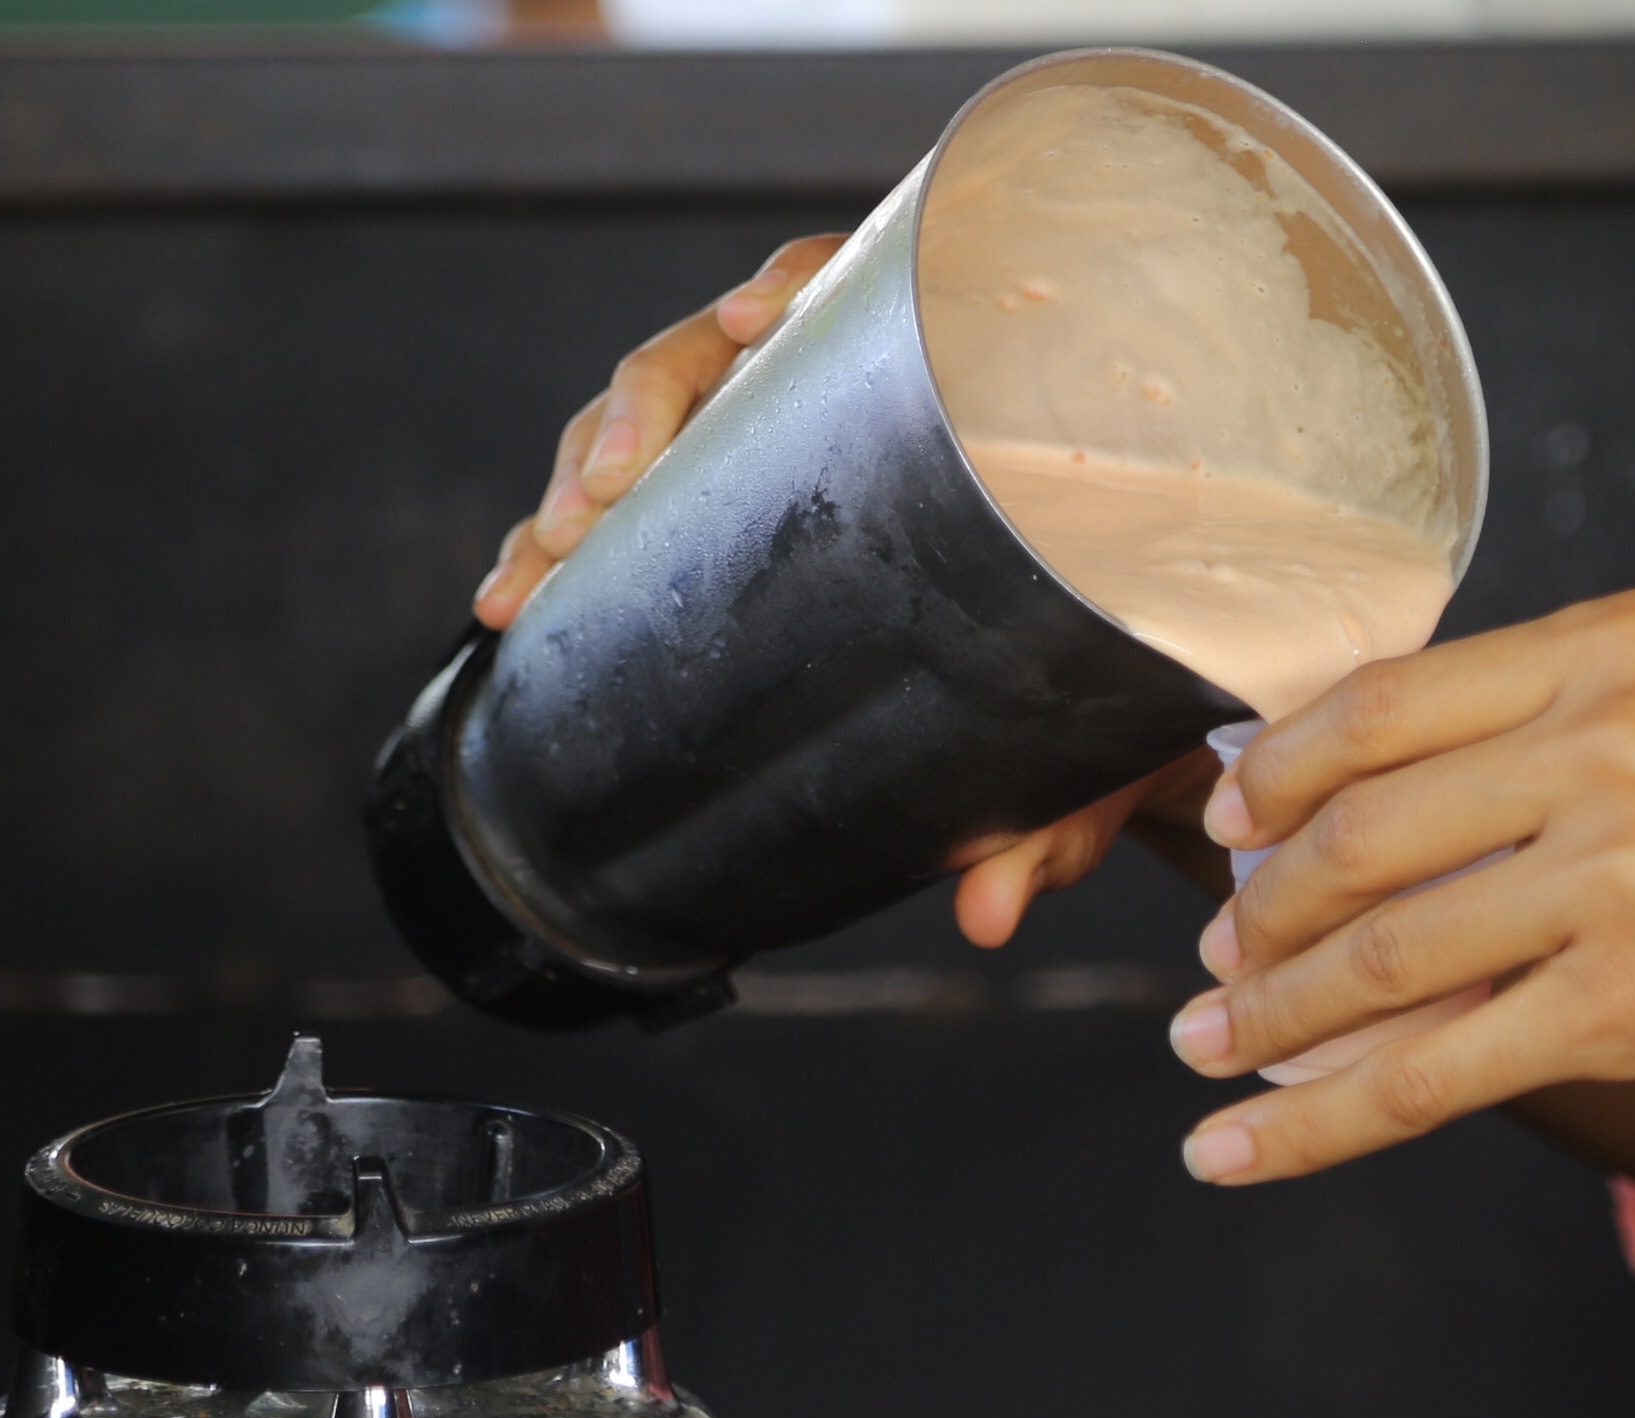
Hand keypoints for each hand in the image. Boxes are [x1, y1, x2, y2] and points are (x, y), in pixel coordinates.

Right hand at [471, 232, 1195, 943]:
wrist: (1115, 661)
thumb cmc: (1113, 665)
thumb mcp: (1094, 736)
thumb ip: (1056, 813)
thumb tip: (989, 912)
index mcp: (952, 389)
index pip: (854, 287)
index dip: (792, 289)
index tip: (750, 324)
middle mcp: (848, 391)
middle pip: (713, 350)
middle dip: (637, 419)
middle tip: (598, 501)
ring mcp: (776, 436)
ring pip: (648, 419)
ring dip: (577, 486)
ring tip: (532, 571)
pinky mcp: (728, 496)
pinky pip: (631, 497)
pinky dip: (566, 543)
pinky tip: (518, 600)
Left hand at [1165, 589, 1634, 1187]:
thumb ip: (1563, 718)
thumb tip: (1393, 781)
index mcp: (1618, 648)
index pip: (1380, 704)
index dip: (1274, 774)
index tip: (1228, 818)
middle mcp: (1610, 743)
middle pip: (1358, 834)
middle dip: (1258, 909)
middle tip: (1214, 951)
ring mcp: (1620, 873)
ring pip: (1378, 958)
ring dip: (1266, 1016)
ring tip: (1207, 1047)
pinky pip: (1433, 1073)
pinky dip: (1315, 1123)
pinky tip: (1242, 1152)